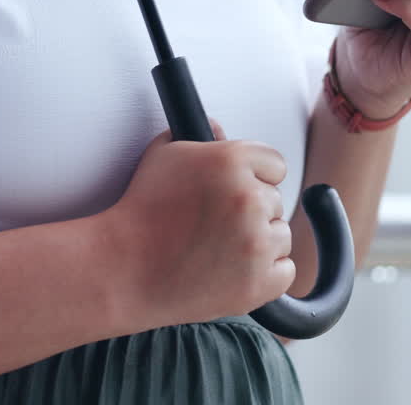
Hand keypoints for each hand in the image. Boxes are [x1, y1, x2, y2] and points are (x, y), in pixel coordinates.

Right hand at [104, 121, 294, 326]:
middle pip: (275, 201)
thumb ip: (199, 136)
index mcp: (231, 160)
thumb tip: (219, 129)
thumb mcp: (163, 155)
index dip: (254, 176)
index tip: (235, 190)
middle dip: (251, 210)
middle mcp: (249, 199)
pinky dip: (264, 274)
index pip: (274, 163)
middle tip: (214, 223)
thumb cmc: (140, 213)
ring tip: (217, 248)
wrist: (125, 270)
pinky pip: (284, 271)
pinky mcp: (260, 282)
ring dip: (258, 242)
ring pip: (280, 236)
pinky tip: (230, 269)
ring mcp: (257, 243)